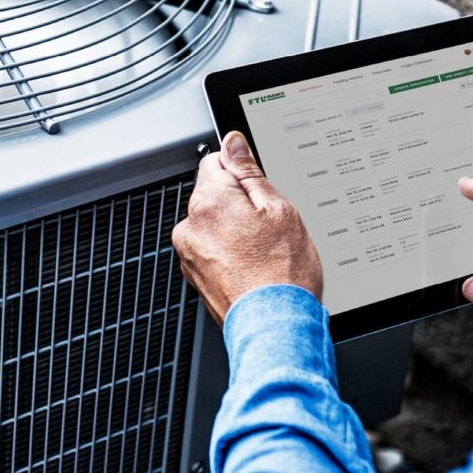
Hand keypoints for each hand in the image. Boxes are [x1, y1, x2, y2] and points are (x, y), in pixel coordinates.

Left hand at [172, 131, 322, 324]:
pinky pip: (212, 250)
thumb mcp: (279, 209)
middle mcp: (190, 226)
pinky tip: (254, 268)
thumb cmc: (282, 274)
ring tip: (263, 252)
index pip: (216, 161)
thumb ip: (249, 172)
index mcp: (208, 202)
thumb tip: (233, 143)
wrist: (275, 328)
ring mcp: (190, 255)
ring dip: (234, 230)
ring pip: (213, 224)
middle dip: (239, 204)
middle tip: (269, 226)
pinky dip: (229, 254)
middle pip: (214, 194)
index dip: (243, 172)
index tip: (260, 189)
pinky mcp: (196, 277)